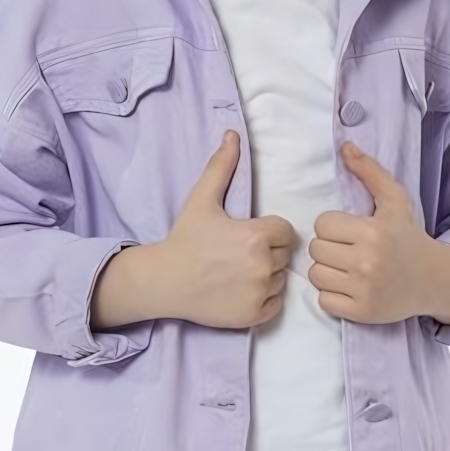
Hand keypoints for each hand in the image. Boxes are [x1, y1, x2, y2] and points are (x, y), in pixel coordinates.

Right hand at [145, 130, 295, 329]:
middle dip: (269, 251)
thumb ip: (222, 166)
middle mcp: (263, 266)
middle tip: (239, 252)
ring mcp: (260, 293)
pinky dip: (263, 298)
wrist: (163, 281)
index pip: (286, 231)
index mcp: (257, 235)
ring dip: (267, 275)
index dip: (269, 230)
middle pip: (285, 255)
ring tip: (238, 271)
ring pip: (281, 279)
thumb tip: (233, 134)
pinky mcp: (254, 316)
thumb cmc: (184, 238)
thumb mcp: (202, 199)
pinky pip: (275, 303)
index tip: (247, 233)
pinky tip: (239, 289)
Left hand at [308, 141, 449, 325]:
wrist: (434, 279)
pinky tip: (350, 287)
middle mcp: (367, 261)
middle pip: (316, 249)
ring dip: (327, 271)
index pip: (322, 224)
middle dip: (329, 247)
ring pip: (316, 275)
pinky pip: (324, 301)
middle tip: (347, 249)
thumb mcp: (395, 200)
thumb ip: (369, 171)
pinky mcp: (362, 312)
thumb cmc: (409, 236)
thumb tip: (345, 146)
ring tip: (347, 268)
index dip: (333, 226)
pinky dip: (333, 295)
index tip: (349, 230)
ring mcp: (364, 289)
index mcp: (372, 232)